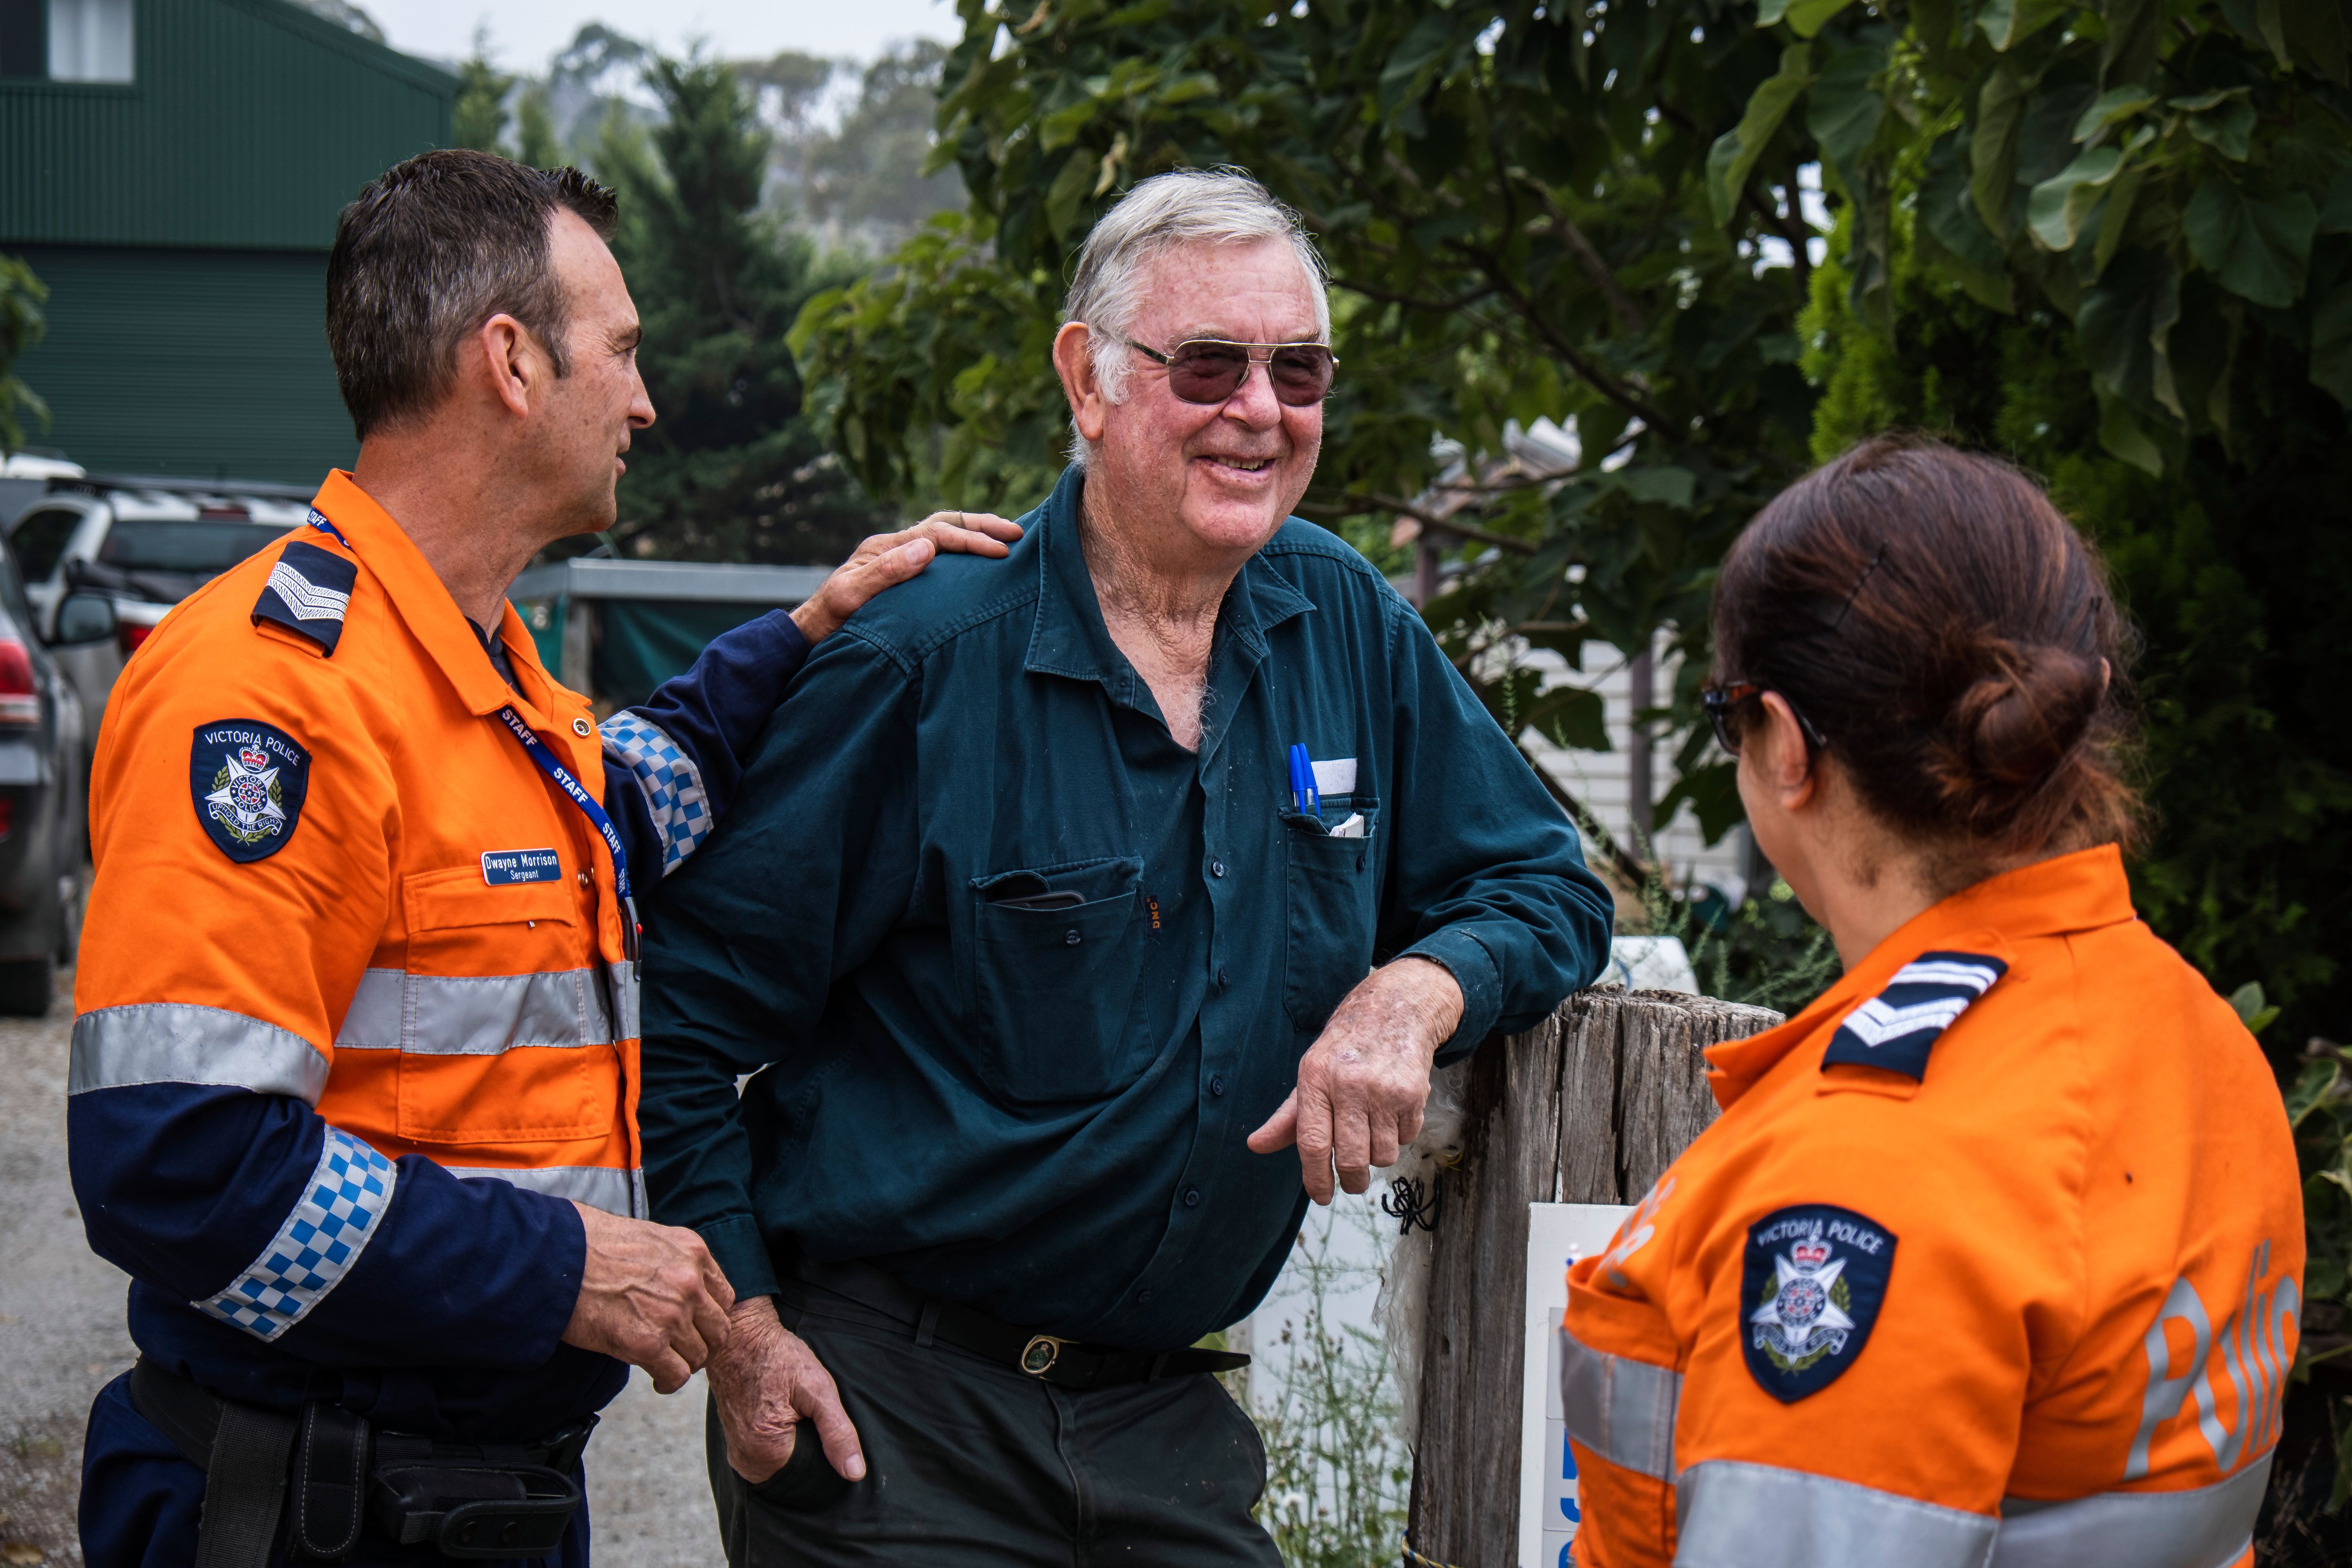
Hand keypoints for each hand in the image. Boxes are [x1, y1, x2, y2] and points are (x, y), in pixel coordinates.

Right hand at [559, 1202, 735, 1393]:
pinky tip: (657, 1380)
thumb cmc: (589, 1246)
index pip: (723, 1296)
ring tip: (665, 1364)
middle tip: (683, 1350)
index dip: (709, 1317)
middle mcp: (690, 1282)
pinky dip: (668, 1382)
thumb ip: (673, 1262)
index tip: (694, 1326)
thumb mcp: (648, 1239)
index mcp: (693, 1252)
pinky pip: (676, 1375)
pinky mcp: (647, 1344)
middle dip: (703, 1344)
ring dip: (684, 1363)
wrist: (555, 1258)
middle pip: (719, 1329)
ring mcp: (672, 1314)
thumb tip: (677, 1286)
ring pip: (699, 1355)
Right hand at [707, 1294, 865, 1484]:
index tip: (826, 1428)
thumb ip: (838, 1433)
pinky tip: (788, 1418)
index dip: (826, 1458)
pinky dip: (783, 1443)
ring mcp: (739, 1455)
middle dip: (811, 1453)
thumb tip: (855, 1473)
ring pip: (782, 1466)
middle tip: (812, 1416)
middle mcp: (746, 1463)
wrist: (740, 1336)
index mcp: (764, 1455)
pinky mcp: (737, 1445)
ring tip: (800, 1415)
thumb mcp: (818, 1389)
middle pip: (795, 1476)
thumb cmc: (778, 1357)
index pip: (810, 1479)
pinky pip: (769, 1457)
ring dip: (797, 1447)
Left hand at [790, 512, 1023, 643]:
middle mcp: (895, 546)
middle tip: (1018, 533)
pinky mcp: (904, 573)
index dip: (972, 540)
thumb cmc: (831, 619)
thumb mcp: (852, 596)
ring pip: (945, 535)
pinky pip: (940, 555)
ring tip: (1009, 539)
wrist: (814, 633)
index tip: (1002, 551)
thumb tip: (927, 548)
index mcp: (886, 546)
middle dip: (983, 526)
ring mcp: (899, 558)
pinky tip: (981, 563)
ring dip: (976, 533)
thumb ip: (886, 572)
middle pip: (946, 524)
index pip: (938, 533)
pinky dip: (964, 552)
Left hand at [1247, 956, 1463, 1203]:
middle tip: (1352, 1181)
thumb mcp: (1310, 1074)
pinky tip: (1392, 1112)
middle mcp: (1349, 1084)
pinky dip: (1399, 1135)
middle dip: (1352, 1180)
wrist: (1395, 1010)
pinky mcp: (1413, 1093)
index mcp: (1315, 1078)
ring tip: (1373, 1129)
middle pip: (1350, 1158)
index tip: (1321, 1196)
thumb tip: (1256, 1146)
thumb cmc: (1345, 1049)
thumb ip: (1287, 1117)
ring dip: (1378, 1155)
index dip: (1316, 1178)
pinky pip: (1406, 1138)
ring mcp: (1384, 1089)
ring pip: (1382, 1155)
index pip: (1312, 1142)